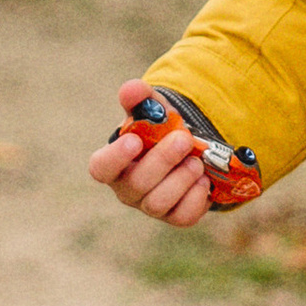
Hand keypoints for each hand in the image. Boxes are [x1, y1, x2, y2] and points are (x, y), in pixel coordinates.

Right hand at [90, 82, 212, 224]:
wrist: (188, 149)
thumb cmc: (161, 130)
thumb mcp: (153, 110)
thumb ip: (141, 99)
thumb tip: (132, 88)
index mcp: (115, 163)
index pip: (100, 168)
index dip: (114, 158)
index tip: (134, 140)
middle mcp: (127, 189)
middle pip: (136, 185)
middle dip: (162, 161)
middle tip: (183, 139)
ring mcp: (149, 206)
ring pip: (157, 204)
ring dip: (181, 179)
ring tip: (197, 161)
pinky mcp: (174, 216)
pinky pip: (182, 217)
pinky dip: (196, 197)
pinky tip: (204, 179)